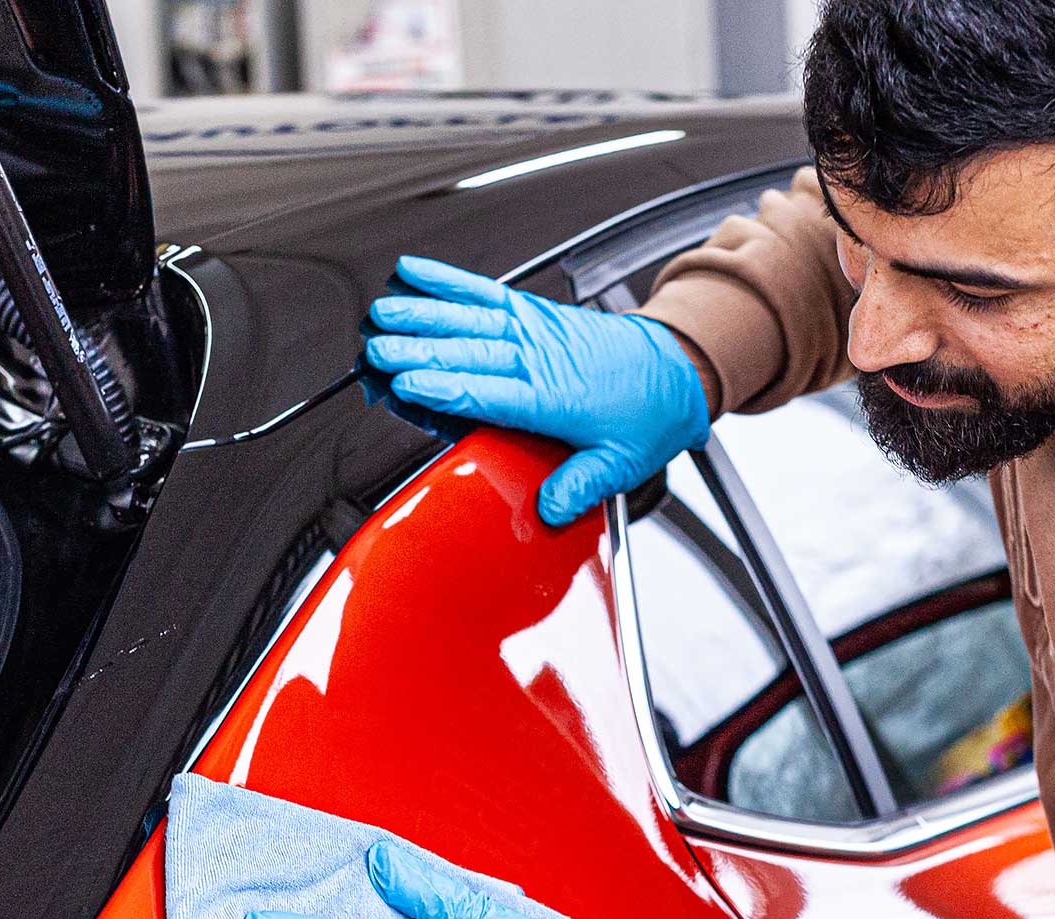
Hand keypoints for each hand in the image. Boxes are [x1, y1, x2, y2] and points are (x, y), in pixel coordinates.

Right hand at [364, 255, 711, 525]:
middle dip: (421, 350)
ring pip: (470, 318)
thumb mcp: (622, 463)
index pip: (490, 393)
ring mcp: (535, 330)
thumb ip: (582, 485)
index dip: (448, 388)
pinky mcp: (533, 312)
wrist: (676, 369)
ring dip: (424, 314)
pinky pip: (486, 292)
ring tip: (383, 313)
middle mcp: (540, 358)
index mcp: (555, 398)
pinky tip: (415, 272)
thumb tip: (551, 510)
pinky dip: (449, 281)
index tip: (409, 383)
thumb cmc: (645, 417)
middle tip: (378, 350)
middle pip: (470, 352)